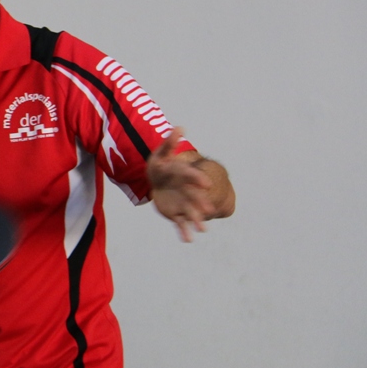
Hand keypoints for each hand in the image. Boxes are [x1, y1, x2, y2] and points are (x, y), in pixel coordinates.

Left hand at [147, 127, 217, 241]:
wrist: (157, 181)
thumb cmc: (161, 166)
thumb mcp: (161, 153)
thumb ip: (170, 142)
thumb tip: (180, 127)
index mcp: (184, 176)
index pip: (191, 176)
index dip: (197, 179)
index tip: (206, 183)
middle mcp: (186, 191)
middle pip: (194, 197)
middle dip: (200, 203)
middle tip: (209, 211)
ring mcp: (182, 203)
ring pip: (191, 213)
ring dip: (197, 221)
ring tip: (203, 229)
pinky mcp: (175, 213)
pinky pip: (180, 224)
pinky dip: (184, 232)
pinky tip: (189, 240)